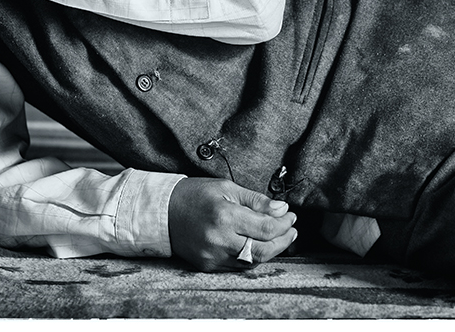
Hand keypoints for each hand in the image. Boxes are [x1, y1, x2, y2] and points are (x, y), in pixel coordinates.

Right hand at [168, 177, 297, 270]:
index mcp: (225, 216)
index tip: (291, 216)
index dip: (284, 223)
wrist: (163, 211)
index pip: (267, 228)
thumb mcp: (227, 188)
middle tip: (292, 229)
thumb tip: (282, 209)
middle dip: (283, 241)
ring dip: (271, 251)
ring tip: (280, 238)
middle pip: (264, 250)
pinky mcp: (208, 266)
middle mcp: (219, 240)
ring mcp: (212, 256)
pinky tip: (260, 245)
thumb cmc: (195, 195)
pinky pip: (238, 266)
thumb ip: (256, 200)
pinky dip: (253, 257)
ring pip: (253, 262)